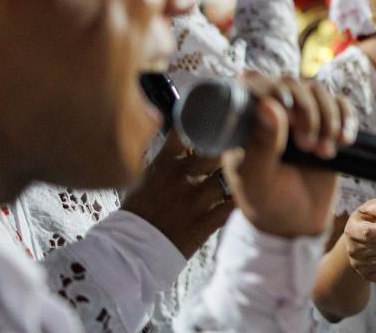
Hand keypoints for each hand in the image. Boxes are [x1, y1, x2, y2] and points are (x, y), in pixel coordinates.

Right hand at [122, 129, 233, 257]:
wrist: (129, 251)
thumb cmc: (138, 213)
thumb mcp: (146, 177)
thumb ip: (168, 157)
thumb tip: (186, 139)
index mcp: (164, 163)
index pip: (189, 132)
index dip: (206, 127)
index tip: (217, 125)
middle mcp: (181, 177)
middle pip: (216, 150)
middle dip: (228, 148)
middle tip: (239, 147)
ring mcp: (195, 200)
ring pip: (228, 177)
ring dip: (236, 176)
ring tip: (245, 174)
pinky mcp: (205, 222)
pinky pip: (232, 205)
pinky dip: (239, 200)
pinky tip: (244, 197)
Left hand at [221, 73, 357, 237]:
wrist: (297, 222)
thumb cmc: (267, 201)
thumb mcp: (257, 179)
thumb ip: (261, 145)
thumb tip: (269, 106)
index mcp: (245, 118)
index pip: (254, 82)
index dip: (271, 89)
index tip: (286, 114)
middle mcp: (272, 109)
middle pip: (292, 83)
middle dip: (305, 112)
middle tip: (307, 145)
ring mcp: (302, 113)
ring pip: (318, 90)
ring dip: (327, 118)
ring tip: (323, 152)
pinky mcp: (328, 121)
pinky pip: (342, 103)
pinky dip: (346, 119)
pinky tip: (344, 142)